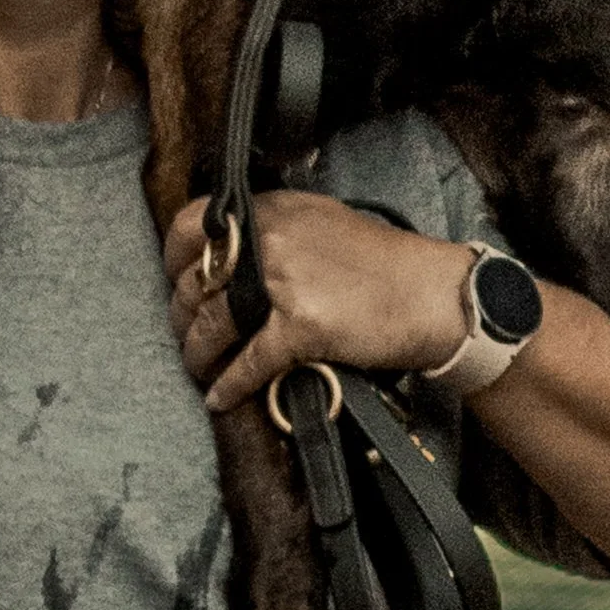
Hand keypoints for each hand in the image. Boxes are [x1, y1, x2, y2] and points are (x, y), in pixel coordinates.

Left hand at [163, 190, 475, 413]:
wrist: (436, 296)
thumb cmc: (389, 267)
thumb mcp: (326, 225)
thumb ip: (281, 232)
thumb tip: (238, 254)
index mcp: (277, 211)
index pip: (194, 223)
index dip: (174, 257)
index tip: (174, 279)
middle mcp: (273, 240)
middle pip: (197, 280)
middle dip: (181, 313)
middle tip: (184, 332)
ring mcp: (284, 283)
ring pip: (212, 322)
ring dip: (197, 351)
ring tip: (198, 368)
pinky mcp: (300, 327)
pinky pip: (247, 363)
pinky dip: (228, 386)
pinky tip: (220, 398)